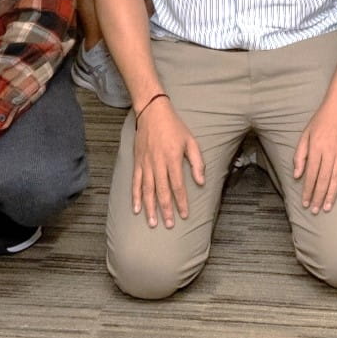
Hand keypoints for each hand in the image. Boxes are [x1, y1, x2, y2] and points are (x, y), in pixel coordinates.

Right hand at [129, 94, 203, 226]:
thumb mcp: (191, 141)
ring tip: (153, 223)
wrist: (152, 112)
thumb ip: (197, 162)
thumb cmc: (174, 127)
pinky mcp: (137, 163)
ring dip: (150, 208)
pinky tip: (137, 209)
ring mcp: (146, 164)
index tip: (185, 214)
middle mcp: (158, 163)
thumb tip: (201, 182)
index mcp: (173, 158)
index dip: (181, 201)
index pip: (178, 185)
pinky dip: (136, 197)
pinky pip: (136, 183)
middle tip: (170, 225)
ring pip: (147, 190)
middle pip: (162, 191)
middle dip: (166, 210)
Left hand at [291, 88, 336, 213]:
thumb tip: (297, 175)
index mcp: (316, 148)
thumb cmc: (321, 119)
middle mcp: (329, 152)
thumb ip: (300, 155)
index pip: (310, 175)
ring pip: (336, 178)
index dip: (307, 191)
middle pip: (323, 180)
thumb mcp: (305, 134)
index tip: (305, 203)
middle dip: (318, 197)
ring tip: (327, 207)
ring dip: (331, 194)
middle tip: (315, 211)